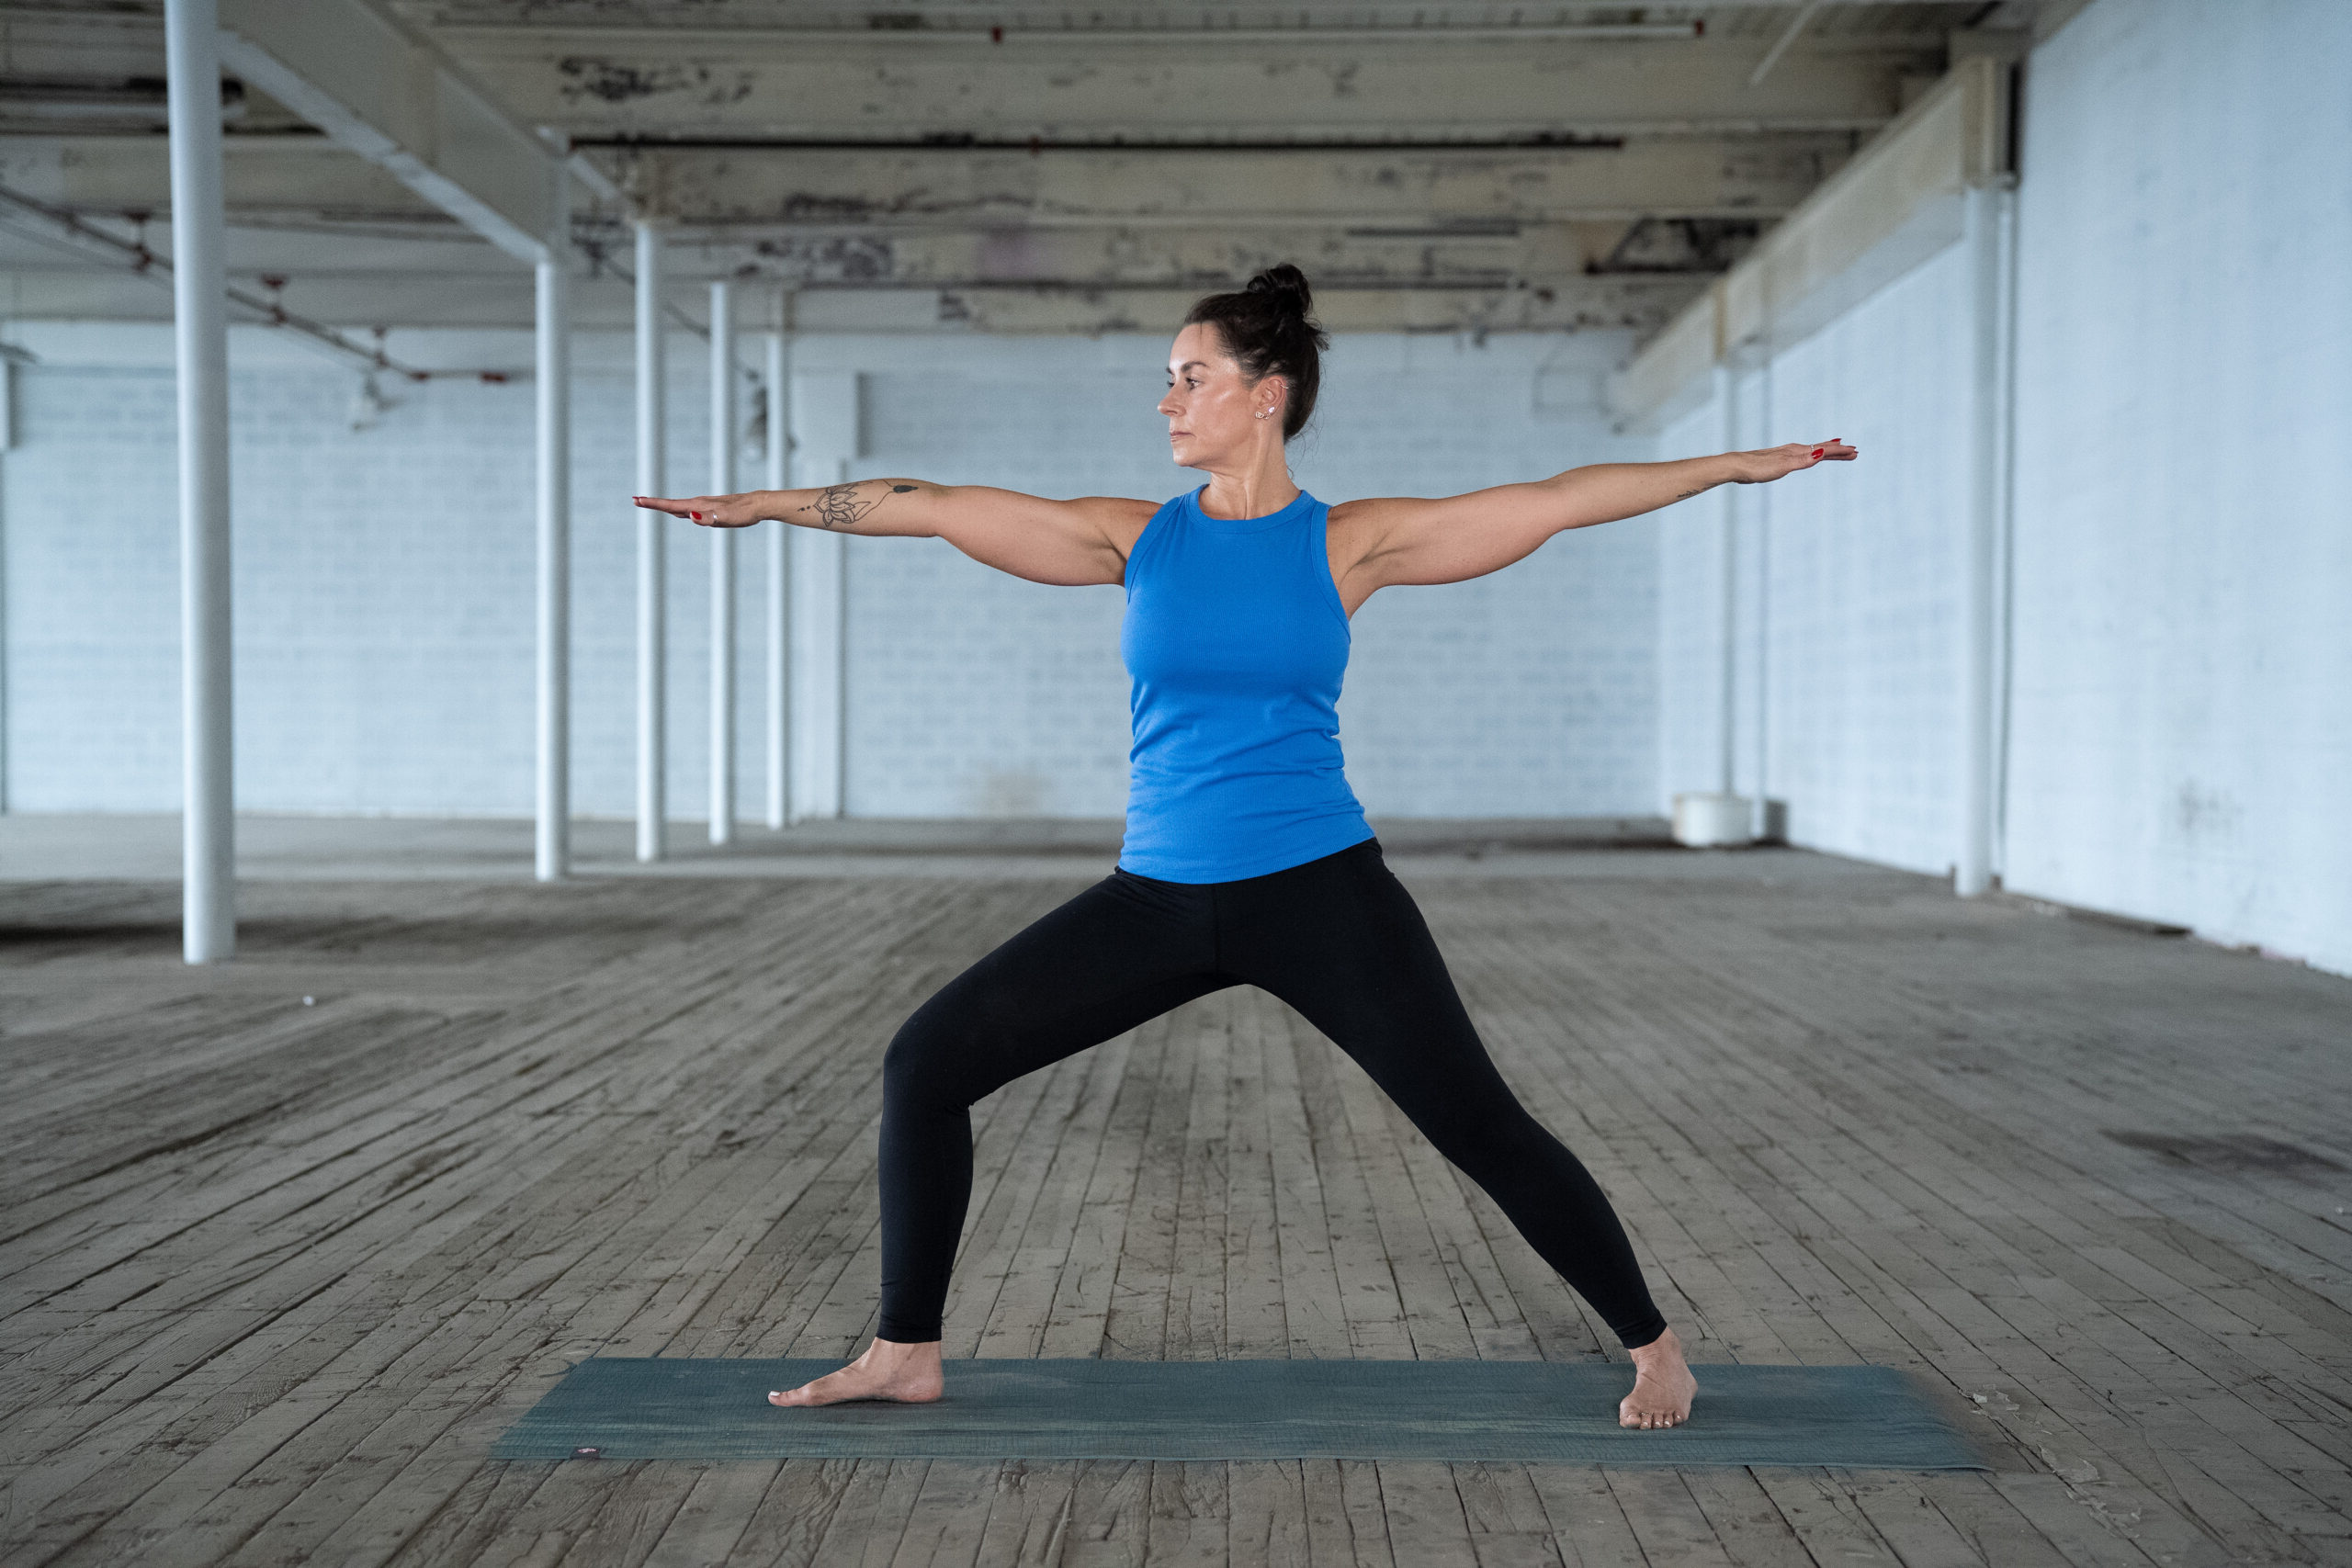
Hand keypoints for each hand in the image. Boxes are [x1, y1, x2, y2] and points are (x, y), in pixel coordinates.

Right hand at [633, 493, 762, 527]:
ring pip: (679, 506)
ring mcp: (704, 505)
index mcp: (698, 506)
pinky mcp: (711, 509)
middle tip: (636, 500)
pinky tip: (679, 513)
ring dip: (664, 506)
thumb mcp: (725, 519)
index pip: (671, 505)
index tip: (637, 500)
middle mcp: (699, 503)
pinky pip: (689, 509)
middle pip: (671, 504)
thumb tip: (690, 516)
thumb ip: (707, 519)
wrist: (757, 505)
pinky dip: (678, 510)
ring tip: (650, 504)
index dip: (654, 504)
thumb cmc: (742, 513)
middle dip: (653, 503)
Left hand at [1736, 438, 1857, 482]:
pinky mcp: (1780, 460)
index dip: (1840, 452)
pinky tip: (1811, 456)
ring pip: (1813, 451)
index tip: (1855, 452)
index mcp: (1797, 451)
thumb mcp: (1783, 466)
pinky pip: (1803, 455)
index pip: (1824, 450)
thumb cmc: (1758, 468)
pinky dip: (1813, 454)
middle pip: (1821, 449)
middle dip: (1838, 451)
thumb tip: (1822, 452)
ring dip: (1827, 452)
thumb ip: (1803, 460)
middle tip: (1854, 452)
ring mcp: (1787, 454)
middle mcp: (1794, 450)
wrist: (1736, 467)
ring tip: (1838, 451)